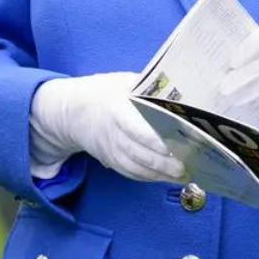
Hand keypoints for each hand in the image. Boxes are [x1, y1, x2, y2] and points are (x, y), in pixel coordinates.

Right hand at [31, 72, 185, 183]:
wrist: (72, 110)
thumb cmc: (104, 92)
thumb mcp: (124, 81)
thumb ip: (148, 88)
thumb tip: (178, 89)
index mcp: (116, 109)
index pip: (137, 129)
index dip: (155, 141)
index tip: (174, 146)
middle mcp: (113, 133)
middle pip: (139, 153)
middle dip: (163, 163)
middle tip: (186, 165)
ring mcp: (111, 149)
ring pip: (136, 167)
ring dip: (160, 174)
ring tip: (183, 175)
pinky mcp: (111, 160)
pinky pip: (131, 173)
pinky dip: (149, 177)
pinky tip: (166, 177)